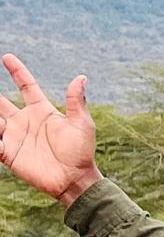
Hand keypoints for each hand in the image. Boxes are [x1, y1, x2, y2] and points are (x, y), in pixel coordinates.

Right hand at [1, 55, 99, 206]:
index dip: (17, 71)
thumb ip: (76, 101)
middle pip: (1, 102)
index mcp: (42, 110)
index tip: (7, 57)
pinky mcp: (9, 154)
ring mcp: (15, 137)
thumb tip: (81, 78)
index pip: (26, 86)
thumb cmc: (80, 152)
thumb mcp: (81, 124)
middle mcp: (25, 121)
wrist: (74, 179)